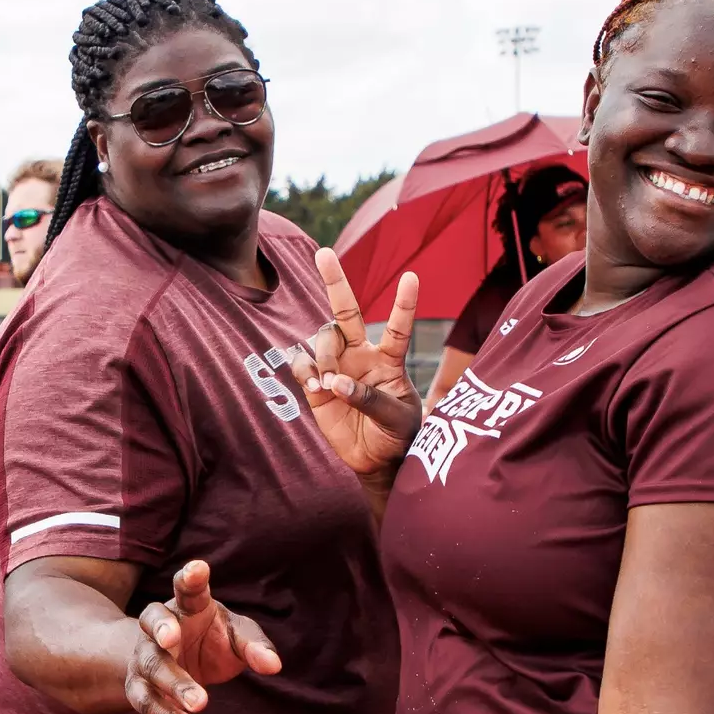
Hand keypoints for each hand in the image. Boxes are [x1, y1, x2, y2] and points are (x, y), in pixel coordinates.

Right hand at [127, 560, 280, 713]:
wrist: (175, 659)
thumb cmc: (212, 638)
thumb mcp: (236, 635)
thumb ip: (254, 646)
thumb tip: (274, 666)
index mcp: (189, 604)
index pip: (188, 588)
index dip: (190, 577)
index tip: (198, 568)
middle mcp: (161, 625)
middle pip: (153, 620)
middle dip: (161, 628)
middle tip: (172, 638)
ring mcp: (146, 654)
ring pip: (152, 665)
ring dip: (174, 684)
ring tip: (200, 703)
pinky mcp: (139, 686)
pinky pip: (146, 700)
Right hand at [289, 248, 421, 481]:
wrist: (375, 460)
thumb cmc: (396, 435)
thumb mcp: (396, 419)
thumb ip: (371, 399)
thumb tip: (338, 383)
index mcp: (390, 359)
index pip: (398, 327)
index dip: (404, 303)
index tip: (412, 277)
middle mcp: (361, 354)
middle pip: (346, 310)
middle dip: (335, 281)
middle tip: (324, 253)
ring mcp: (337, 366)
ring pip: (322, 337)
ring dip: (323, 354)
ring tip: (328, 384)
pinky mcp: (316, 383)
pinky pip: (302, 361)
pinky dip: (304, 368)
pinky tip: (315, 386)